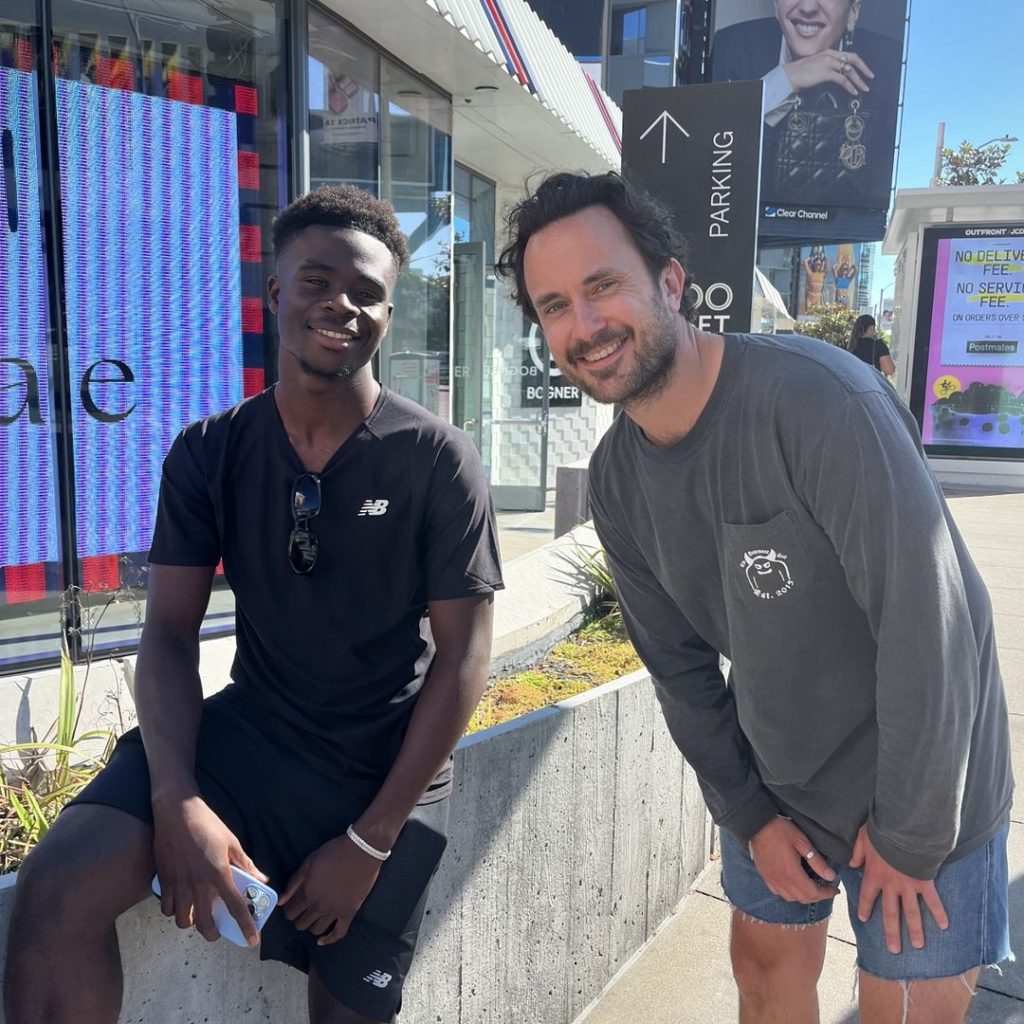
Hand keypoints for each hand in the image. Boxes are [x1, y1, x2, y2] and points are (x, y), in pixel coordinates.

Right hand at [152, 793, 268, 947]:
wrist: (176, 811)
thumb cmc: (207, 823)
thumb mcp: (232, 841)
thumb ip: (245, 864)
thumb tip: (261, 880)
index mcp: (218, 873)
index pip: (235, 908)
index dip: (246, 927)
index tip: (252, 941)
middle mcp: (197, 884)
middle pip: (205, 924)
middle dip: (214, 933)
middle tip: (220, 929)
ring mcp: (178, 884)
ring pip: (183, 920)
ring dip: (193, 922)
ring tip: (199, 913)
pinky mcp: (163, 880)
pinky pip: (166, 908)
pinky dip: (174, 910)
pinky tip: (181, 902)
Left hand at [280, 834, 381, 945]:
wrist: (361, 851)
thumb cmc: (333, 853)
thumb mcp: (309, 862)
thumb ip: (294, 882)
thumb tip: (281, 901)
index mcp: (307, 893)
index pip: (290, 912)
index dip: (289, 909)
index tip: (292, 904)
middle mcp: (319, 906)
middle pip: (301, 924)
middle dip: (299, 918)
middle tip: (303, 910)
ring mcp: (334, 912)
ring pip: (316, 930)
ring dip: (312, 925)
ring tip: (313, 917)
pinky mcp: (349, 913)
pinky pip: (338, 933)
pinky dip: (329, 940)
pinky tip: (322, 941)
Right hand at [748, 817, 838, 903]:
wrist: (755, 824)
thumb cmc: (779, 830)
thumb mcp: (802, 841)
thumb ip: (817, 861)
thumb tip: (831, 876)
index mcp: (792, 873)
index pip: (813, 893)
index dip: (826, 893)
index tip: (834, 889)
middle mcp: (781, 881)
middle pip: (803, 899)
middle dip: (818, 896)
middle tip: (826, 887)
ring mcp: (771, 880)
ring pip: (791, 898)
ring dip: (804, 896)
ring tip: (811, 886)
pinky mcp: (765, 876)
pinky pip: (779, 892)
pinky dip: (790, 893)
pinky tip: (793, 884)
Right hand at [783, 49, 873, 97]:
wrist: (788, 77)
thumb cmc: (798, 74)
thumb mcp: (815, 67)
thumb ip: (827, 68)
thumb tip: (837, 75)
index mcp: (828, 52)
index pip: (848, 55)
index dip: (859, 63)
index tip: (865, 70)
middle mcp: (830, 55)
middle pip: (852, 60)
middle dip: (864, 69)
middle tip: (870, 77)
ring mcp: (828, 63)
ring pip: (849, 70)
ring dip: (858, 80)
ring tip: (863, 88)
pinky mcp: (826, 72)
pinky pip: (842, 79)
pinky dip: (850, 86)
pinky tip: (853, 91)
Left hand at [850, 826, 947, 952]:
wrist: (903, 830)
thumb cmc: (882, 831)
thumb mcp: (862, 837)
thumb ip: (857, 852)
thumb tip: (852, 864)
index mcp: (874, 875)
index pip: (867, 896)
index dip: (866, 908)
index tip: (865, 919)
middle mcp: (891, 886)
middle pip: (891, 914)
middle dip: (892, 933)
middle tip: (894, 950)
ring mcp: (908, 886)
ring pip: (912, 913)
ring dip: (915, 930)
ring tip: (917, 945)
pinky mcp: (924, 883)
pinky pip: (933, 901)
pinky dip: (939, 913)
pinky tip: (944, 926)